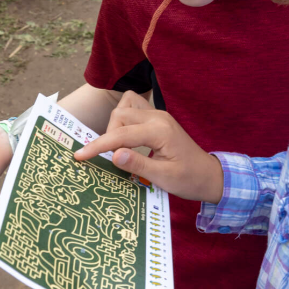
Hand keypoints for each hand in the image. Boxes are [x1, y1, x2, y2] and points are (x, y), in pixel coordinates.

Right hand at [75, 90, 223, 201]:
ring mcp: (158, 115)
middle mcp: (158, 117)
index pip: (121, 135)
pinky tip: (126, 139)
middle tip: (112, 158)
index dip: (97, 145)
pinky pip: (133, 110)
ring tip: (120, 150)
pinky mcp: (157, 118)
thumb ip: (137, 164)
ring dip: (115, 127)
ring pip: (124, 109)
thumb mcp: (163, 177)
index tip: (79, 156)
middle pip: (120, 115)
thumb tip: (113, 155)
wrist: (208, 175)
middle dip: (108, 136)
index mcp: (160, 131)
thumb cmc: (188, 179)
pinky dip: (124, 122)